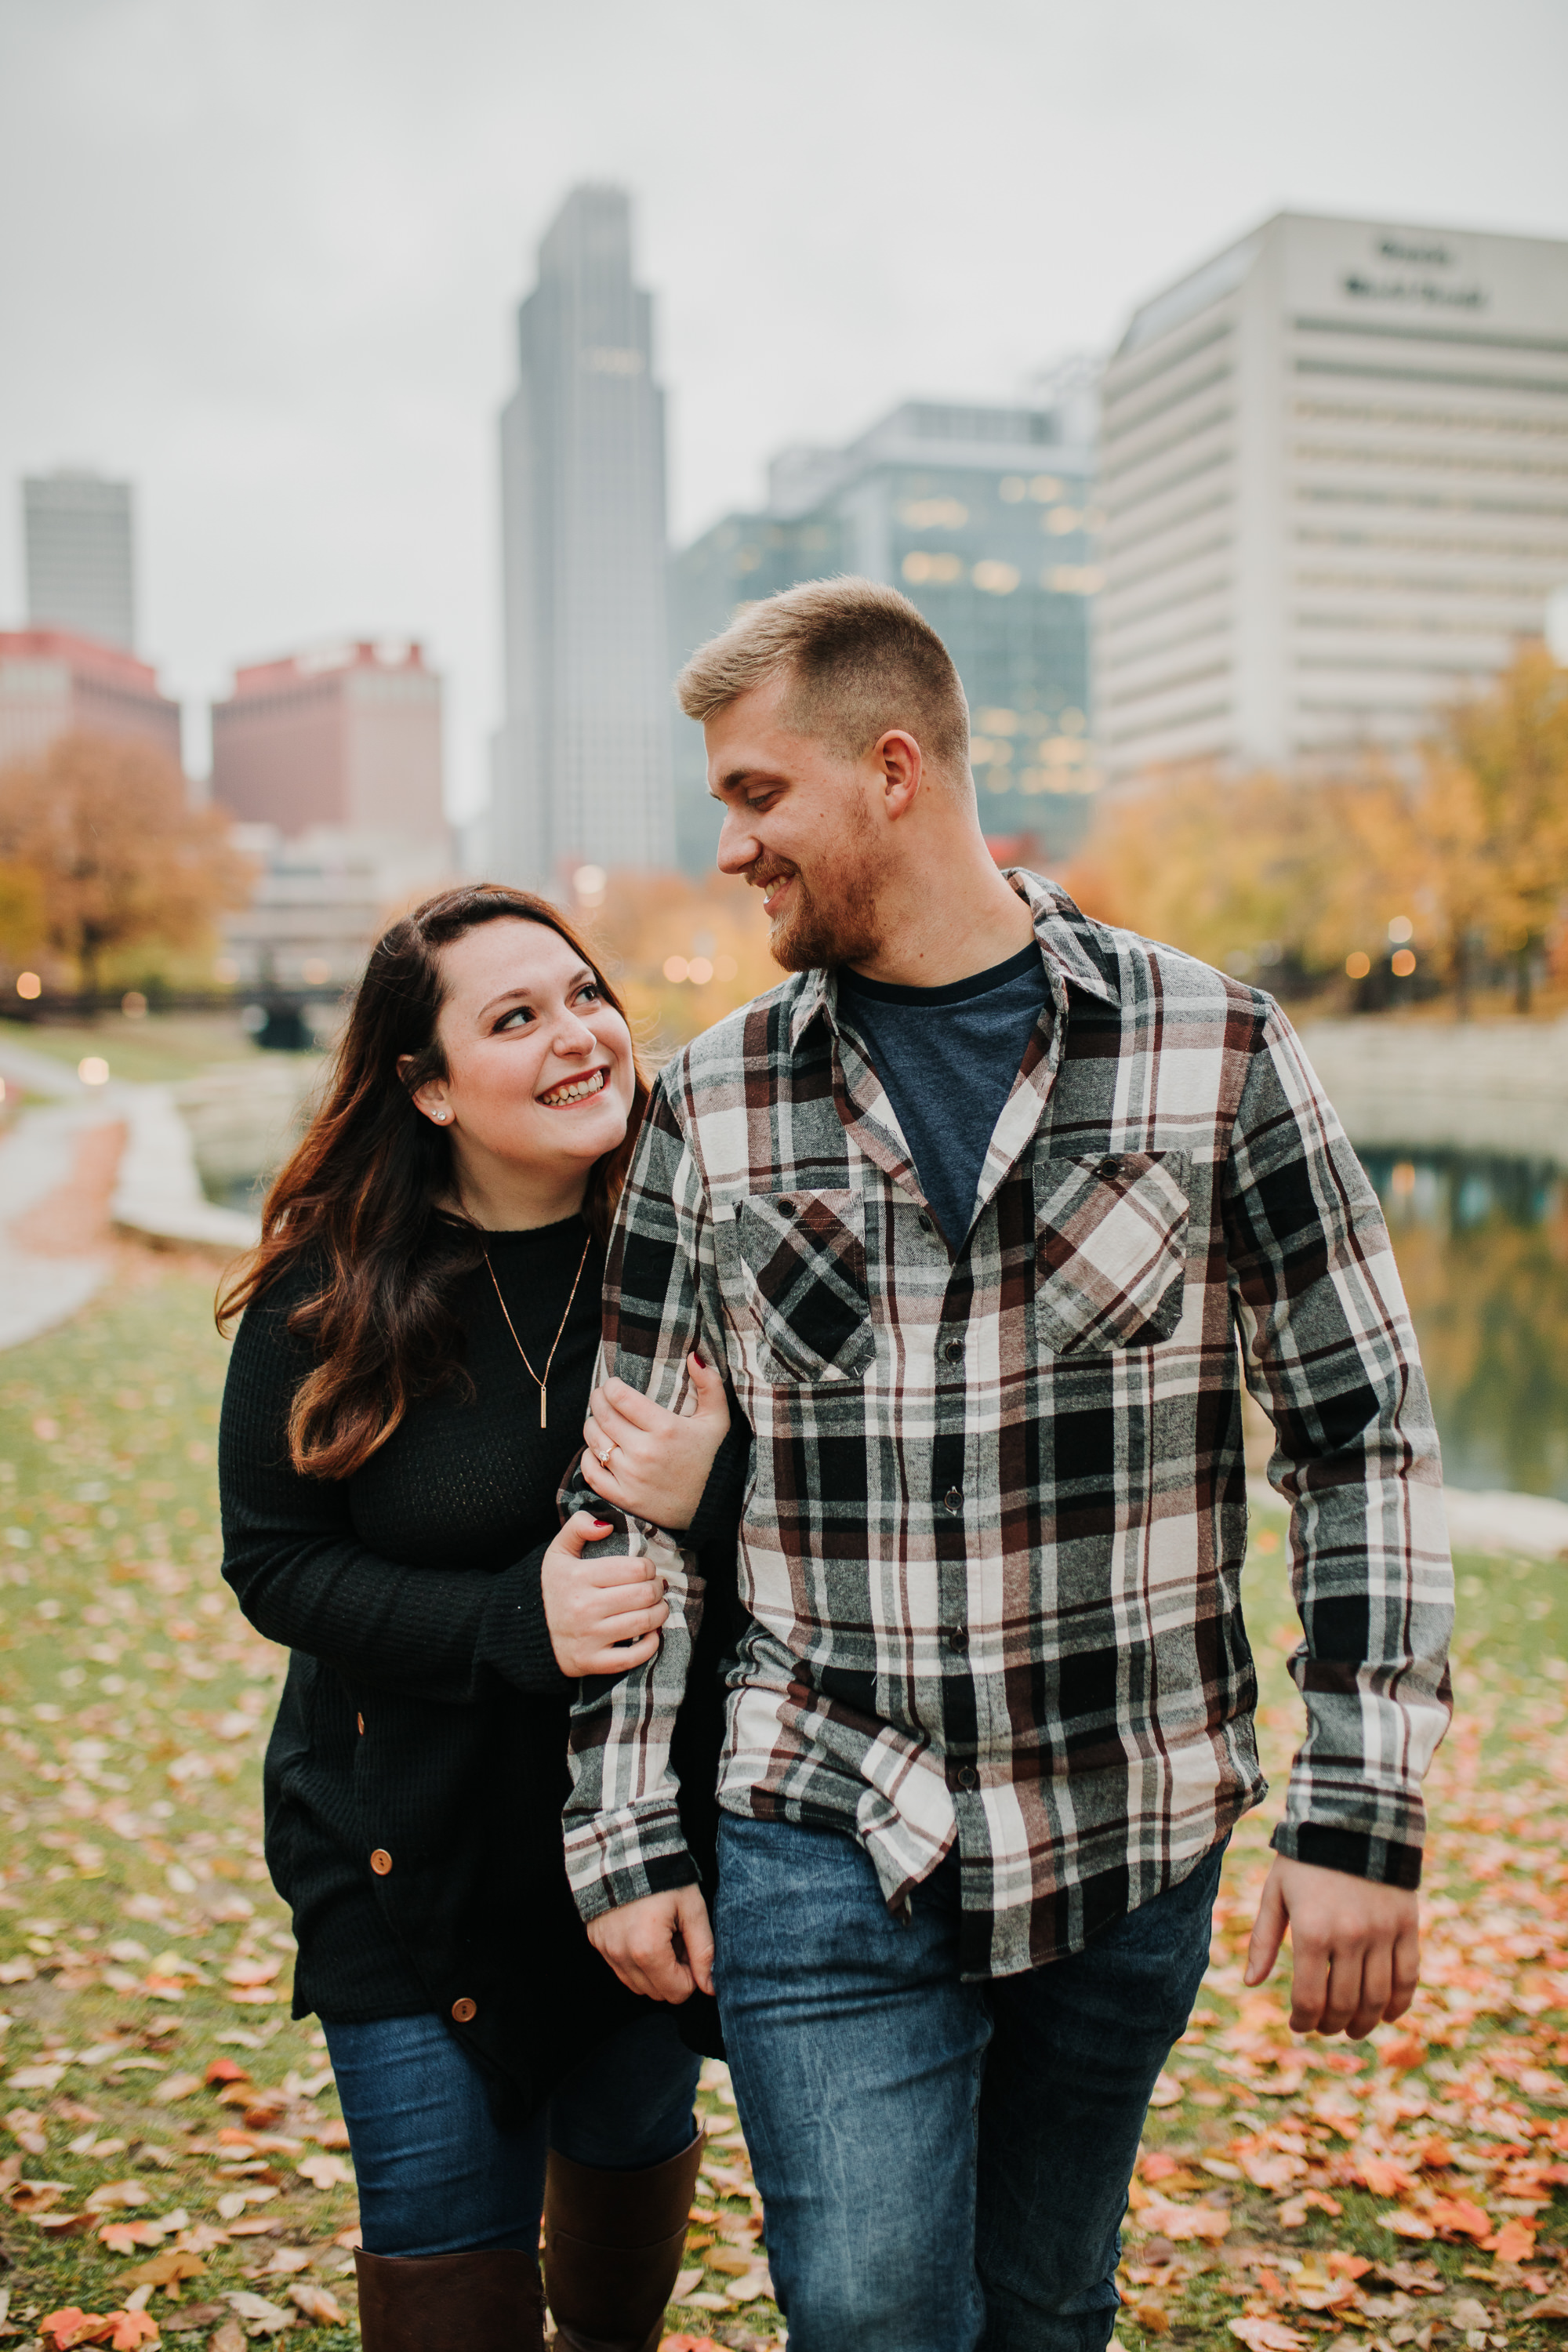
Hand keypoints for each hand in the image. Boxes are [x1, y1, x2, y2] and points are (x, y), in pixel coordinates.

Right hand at [541, 1511, 668, 1677]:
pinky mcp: (591, 1662)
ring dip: (660, 1612)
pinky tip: (651, 1634)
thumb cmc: (550, 1588)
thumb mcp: (557, 1552)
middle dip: (656, 1589)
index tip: (645, 1571)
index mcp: (578, 1577)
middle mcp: (583, 1608)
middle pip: (644, 1594)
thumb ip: (578, 1526)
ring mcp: (588, 1637)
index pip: (635, 1569)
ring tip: (657, 1607)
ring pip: (644, 1622)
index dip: (648, 1568)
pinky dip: (650, 1645)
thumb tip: (606, 1525)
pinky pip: (633, 1656)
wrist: (524, 1632)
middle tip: (654, 1588)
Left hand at [580, 1353, 730, 1529]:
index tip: (612, 1385)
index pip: (621, 1398)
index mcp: (666, 1428)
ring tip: (597, 1421)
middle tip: (600, 1397)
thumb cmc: (717, 1458)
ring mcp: (633, 1477)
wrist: (716, 1507)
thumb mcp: (719, 1418)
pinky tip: (595, 1450)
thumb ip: (709, 1384)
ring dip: (591, 1427)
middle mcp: (645, 1452)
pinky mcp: (626, 1498)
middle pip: (604, 1417)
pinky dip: (587, 1459)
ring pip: (595, 1442)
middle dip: (597, 1401)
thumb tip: (693, 1355)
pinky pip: (592, 1474)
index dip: (610, 1387)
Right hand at [586, 1885, 714, 2003]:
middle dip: (673, 1972)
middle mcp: (622, 1957)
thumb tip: (710, 1987)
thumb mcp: (692, 1909)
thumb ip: (704, 1951)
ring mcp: (606, 1951)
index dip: (691, 1973)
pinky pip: (621, 1969)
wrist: (626, 1848)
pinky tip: (641, 1931)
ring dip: (654, 1969)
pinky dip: (635, 1959)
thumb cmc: (665, 1877)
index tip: (689, 1945)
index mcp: (648, 1950)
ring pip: (638, 1985)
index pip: (678, 1993)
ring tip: (659, 1934)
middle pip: (658, 1993)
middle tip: (676, 1938)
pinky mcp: (597, 1943)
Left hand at [1245, 1854, 1420, 2038]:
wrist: (1353, 1819)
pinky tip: (1386, 2014)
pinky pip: (1408, 1977)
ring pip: (1378, 1998)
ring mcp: (1382, 1932)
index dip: (1303, 2020)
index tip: (1298, 2025)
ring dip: (1364, 2022)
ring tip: (1352, 2028)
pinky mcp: (1407, 1925)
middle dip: (1331, 2025)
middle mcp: (1350, 1935)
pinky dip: (1399, 2004)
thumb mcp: (1276, 1893)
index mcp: (1312, 1929)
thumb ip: (1263, 1939)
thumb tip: (1251, 1984)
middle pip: (1344, 2004)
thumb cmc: (1305, 1858)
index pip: (1309, 1998)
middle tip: (1324, 2028)